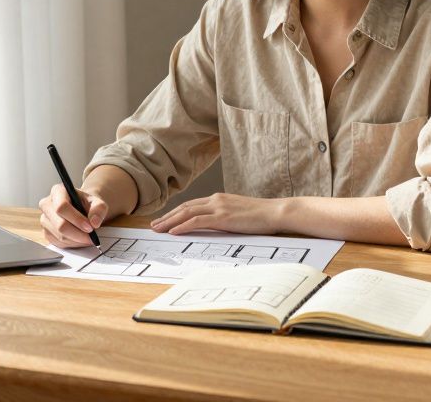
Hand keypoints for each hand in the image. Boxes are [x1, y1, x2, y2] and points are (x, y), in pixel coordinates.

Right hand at [38, 183, 107, 247]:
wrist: (81, 209)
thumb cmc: (87, 204)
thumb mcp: (97, 202)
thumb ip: (99, 209)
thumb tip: (94, 222)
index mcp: (57, 191)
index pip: (62, 207)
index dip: (76, 219)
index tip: (90, 227)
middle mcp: (47, 204)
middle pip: (60, 224)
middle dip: (78, 233)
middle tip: (92, 237)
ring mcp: (44, 219)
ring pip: (60, 236)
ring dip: (77, 240)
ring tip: (88, 238)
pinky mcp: (46, 232)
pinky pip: (59, 243)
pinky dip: (72, 244)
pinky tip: (80, 239)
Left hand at [150, 193, 283, 235]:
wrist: (276, 212)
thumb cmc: (261, 216)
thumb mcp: (239, 213)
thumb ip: (225, 216)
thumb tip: (215, 226)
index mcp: (219, 198)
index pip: (191, 205)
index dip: (176, 212)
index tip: (165, 220)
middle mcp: (215, 200)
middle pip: (185, 207)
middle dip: (168, 217)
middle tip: (154, 225)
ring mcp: (218, 207)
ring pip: (187, 213)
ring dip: (170, 221)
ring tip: (158, 229)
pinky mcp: (223, 217)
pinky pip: (197, 221)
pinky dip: (183, 225)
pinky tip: (173, 231)